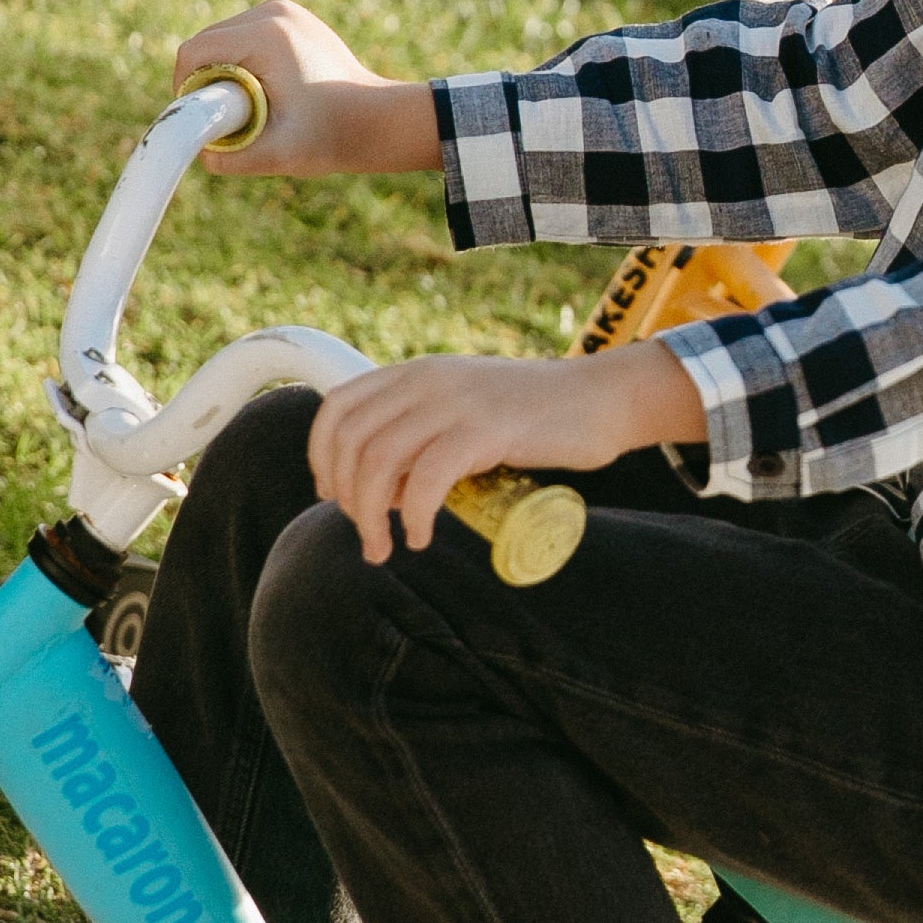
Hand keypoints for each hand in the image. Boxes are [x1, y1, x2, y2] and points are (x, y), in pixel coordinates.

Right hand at [172, 0, 439, 177]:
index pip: (194, 51)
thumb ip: (233, 158)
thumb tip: (199, 151)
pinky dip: (244, 61)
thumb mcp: (280, 153)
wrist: (380, 118)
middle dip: (208, 80)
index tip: (202, 118)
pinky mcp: (289, 16)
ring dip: (225, 70)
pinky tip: (265, 89)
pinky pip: (245, 36)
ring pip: (224, 38)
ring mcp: (282, 9)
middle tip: (230, 118)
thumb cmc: (335, 135)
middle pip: (208, 42)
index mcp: (266, 35)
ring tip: (252, 105)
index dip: (186, 87)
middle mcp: (272, 11)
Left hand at [309, 343, 707, 558]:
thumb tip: (388, 490)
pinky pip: (427, 478)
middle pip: (351, 442)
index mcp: (415, 374)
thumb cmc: (537, 417)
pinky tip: (421, 538)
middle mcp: (426, 381)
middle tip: (369, 535)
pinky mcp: (486, 429)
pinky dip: (416, 516)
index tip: (334, 495)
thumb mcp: (466, 411)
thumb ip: (426, 435)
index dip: (322, 456)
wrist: (600, 399)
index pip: (337, 408)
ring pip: (379, 462)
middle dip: (347, 497)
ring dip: (370, 516)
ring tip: (385, 548)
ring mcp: (455, 402)